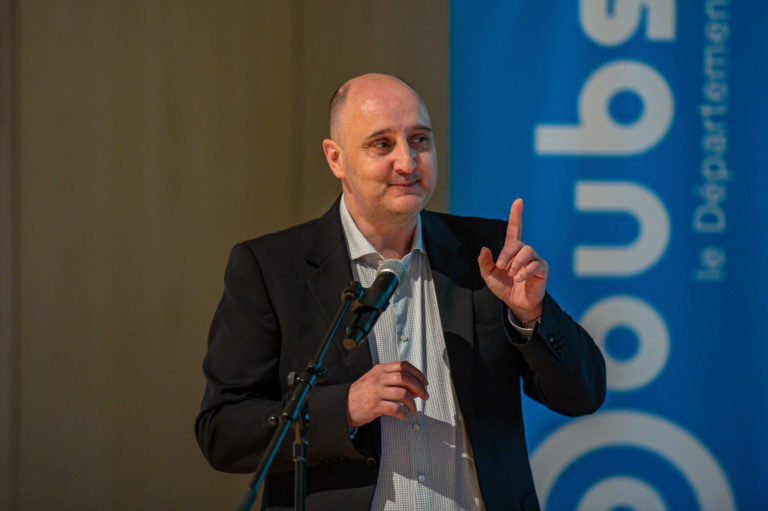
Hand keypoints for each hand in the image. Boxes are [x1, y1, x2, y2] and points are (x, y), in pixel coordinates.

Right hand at [346, 361, 428, 426]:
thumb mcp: (373, 379)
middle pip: (406, 378)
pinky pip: (395, 408)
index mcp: (379, 370)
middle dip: (419, 388)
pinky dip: (403, 413)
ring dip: (412, 403)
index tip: (423, 381)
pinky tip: (403, 415)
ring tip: (412, 408)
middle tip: (424, 395)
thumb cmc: (359, 394)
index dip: (417, 373)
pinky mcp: (375, 406)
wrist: (342, 406)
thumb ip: (391, 380)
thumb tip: (413, 386)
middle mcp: (378, 379)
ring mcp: (376, 392)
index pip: (403, 366)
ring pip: (403, 394)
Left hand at [477, 198, 547, 321]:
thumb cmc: (504, 287)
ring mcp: (534, 258)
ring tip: (511, 274)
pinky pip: (535, 264)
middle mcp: (524, 251)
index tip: (518, 201)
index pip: (514, 228)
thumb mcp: (489, 276)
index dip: (516, 215)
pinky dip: (524, 271)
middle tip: (500, 267)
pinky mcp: (542, 269)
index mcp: (511, 250)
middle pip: (516, 243)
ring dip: (515, 262)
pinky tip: (518, 278)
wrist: (516, 303)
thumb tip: (484, 248)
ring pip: (526, 251)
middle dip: (506, 254)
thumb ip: (485, 263)